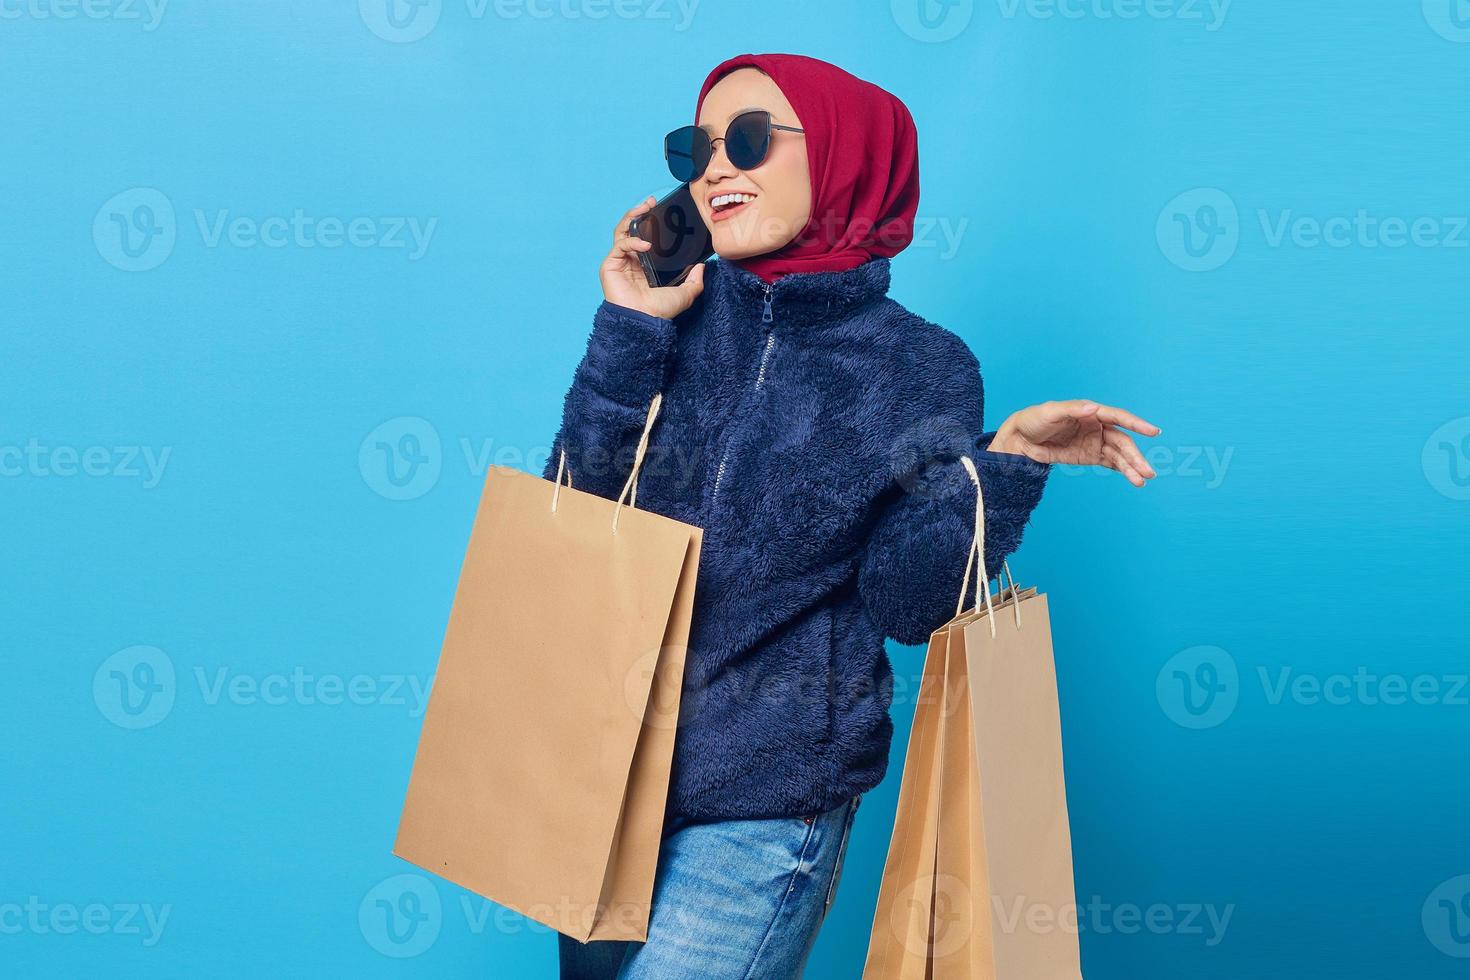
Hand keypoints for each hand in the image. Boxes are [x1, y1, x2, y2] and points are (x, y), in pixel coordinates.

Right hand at [600, 195, 705, 319]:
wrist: (645, 322)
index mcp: (645, 266)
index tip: (660, 210)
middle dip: (639, 213)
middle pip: (631, 230)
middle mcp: (631, 262)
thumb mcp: (686, 294)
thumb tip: (703, 266)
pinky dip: (632, 241)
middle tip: (650, 202)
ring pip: (622, 232)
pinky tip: (645, 245)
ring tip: (644, 208)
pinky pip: (620, 245)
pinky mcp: (610, 265)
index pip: (645, 238)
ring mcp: (620, 262)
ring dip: (632, 217)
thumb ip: (695, 280)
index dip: (651, 223)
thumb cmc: (660, 311)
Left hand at [988, 400, 1161, 486]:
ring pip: (1119, 455)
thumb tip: (1094, 408)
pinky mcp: (1089, 456)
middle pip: (1122, 441)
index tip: (1153, 432)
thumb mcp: (1050, 412)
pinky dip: (1122, 470)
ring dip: (1131, 467)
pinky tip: (1134, 479)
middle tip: (1148, 471)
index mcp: (1091, 412)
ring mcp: (1094, 442)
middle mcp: (1097, 426)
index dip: (1137, 424)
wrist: (1020, 439)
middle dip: (1135, 456)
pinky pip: (1110, 463)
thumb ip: (1072, 410)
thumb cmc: (1034, 419)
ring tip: (1142, 481)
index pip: (1118, 418)